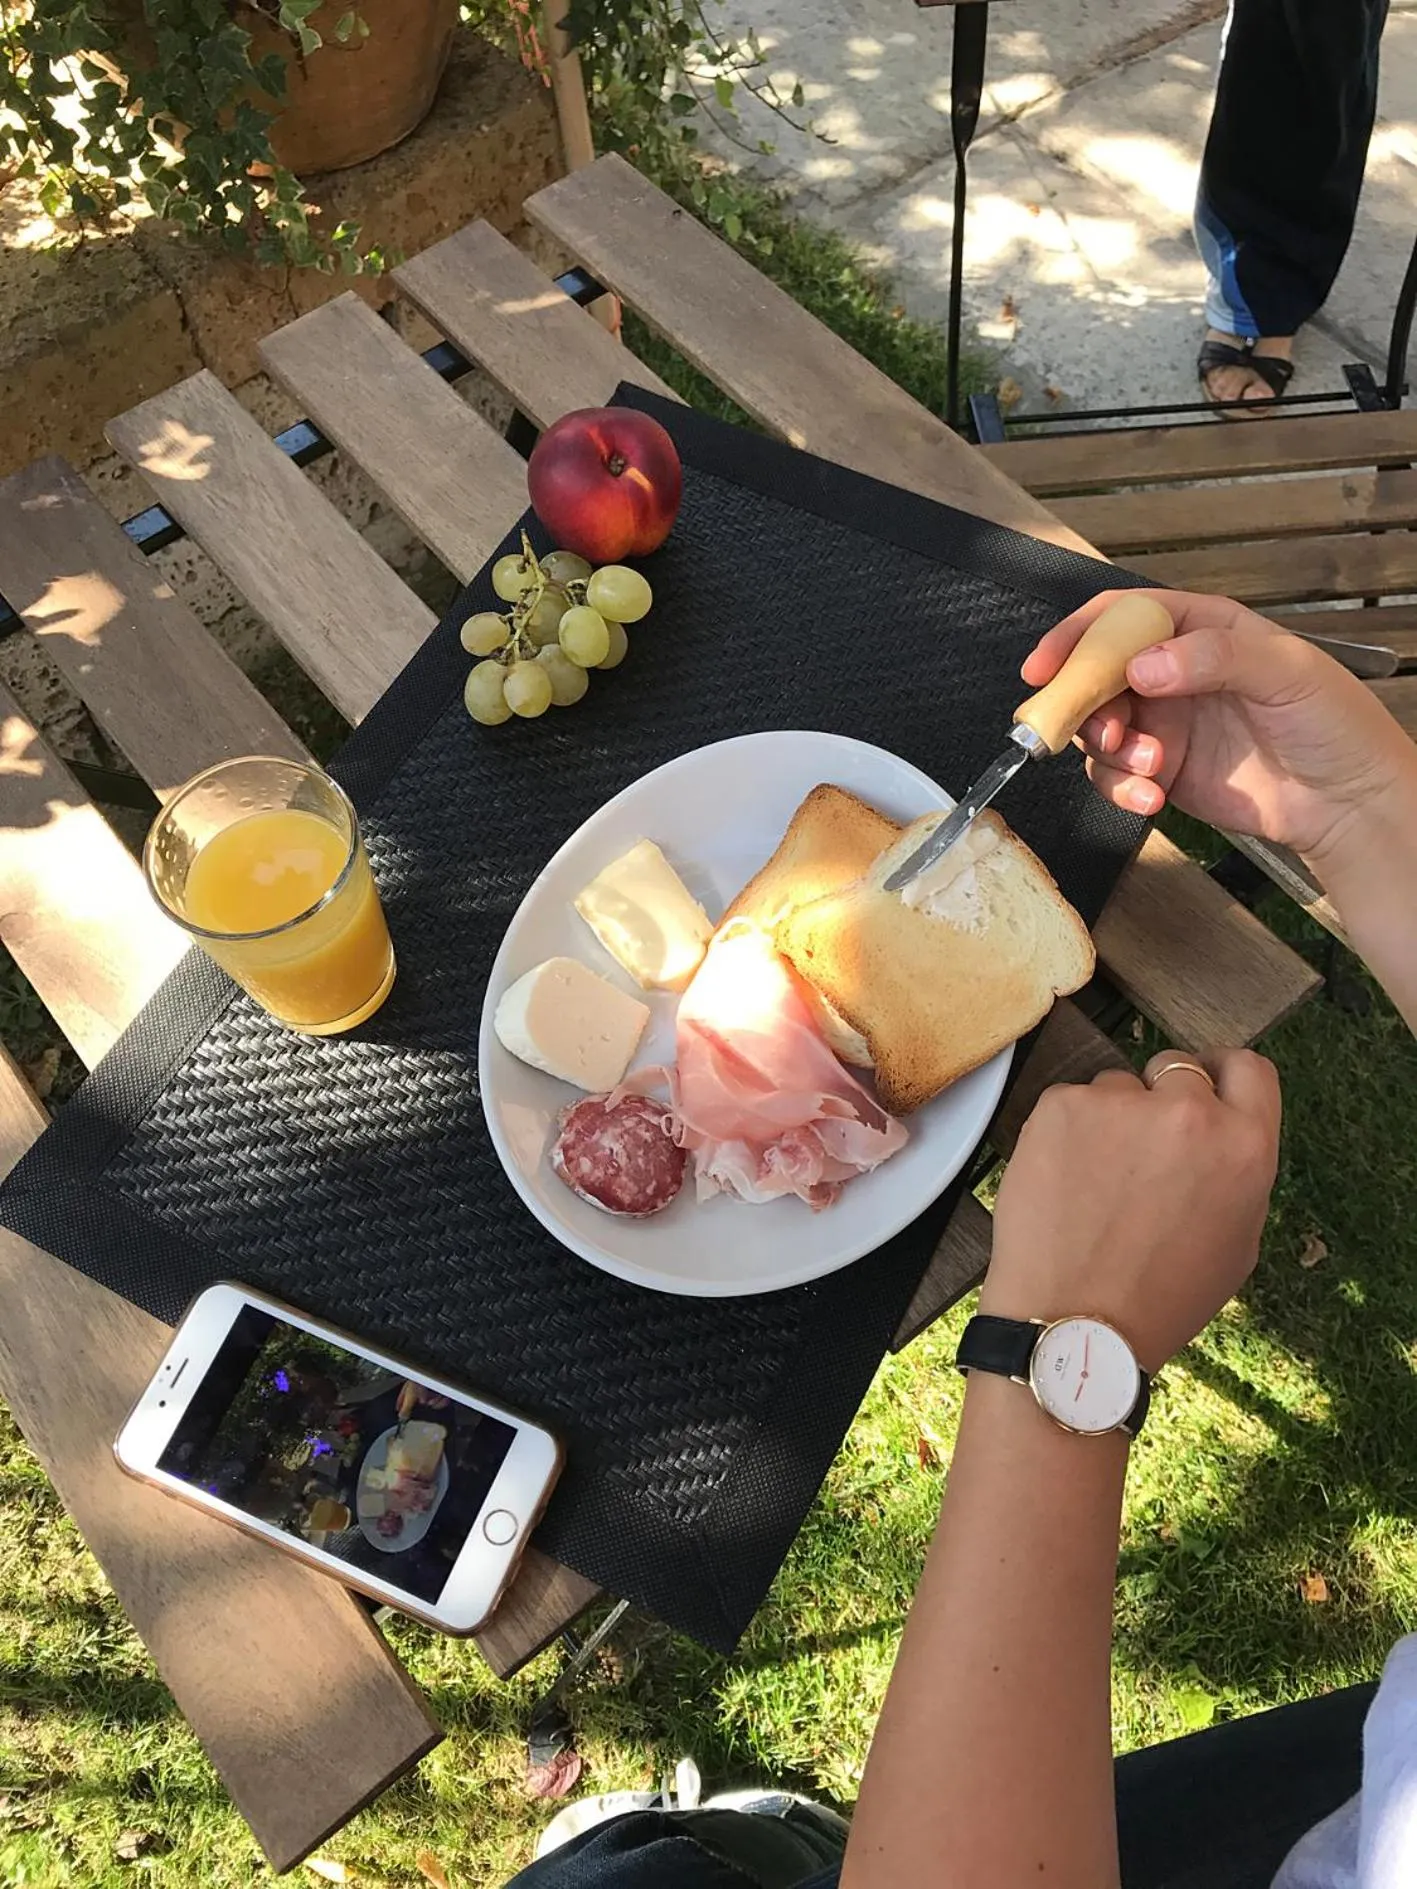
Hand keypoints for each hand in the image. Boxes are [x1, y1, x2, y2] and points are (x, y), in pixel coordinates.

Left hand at [981, 1049, 1280, 1372]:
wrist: (1075, 1323)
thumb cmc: (1161, 1297)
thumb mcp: (1238, 1242)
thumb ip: (1237, 1170)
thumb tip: (1221, 1132)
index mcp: (1245, 1146)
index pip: (1250, 1068)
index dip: (1223, 1075)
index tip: (1204, 1086)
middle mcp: (1189, 1112)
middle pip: (1177, 1067)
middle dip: (1161, 1100)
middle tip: (1139, 1153)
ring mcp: (1120, 1103)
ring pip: (1117, 1086)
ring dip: (1109, 1119)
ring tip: (1095, 1184)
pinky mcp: (1061, 1105)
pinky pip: (1071, 1102)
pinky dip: (1065, 1132)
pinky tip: (1063, 1182)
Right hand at [1022, 589, 1416, 867]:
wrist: (1348, 804)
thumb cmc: (1334, 725)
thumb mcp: (1285, 671)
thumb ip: (1213, 657)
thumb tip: (1142, 666)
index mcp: (1201, 630)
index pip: (1122, 617)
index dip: (1077, 636)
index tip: (1046, 665)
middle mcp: (1173, 673)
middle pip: (1095, 675)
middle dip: (1083, 703)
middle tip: (1097, 730)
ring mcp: (1164, 724)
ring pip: (1097, 729)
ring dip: (1109, 751)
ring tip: (1149, 768)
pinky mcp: (1161, 772)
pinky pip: (1113, 776)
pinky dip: (1120, 789)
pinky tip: (1151, 797)